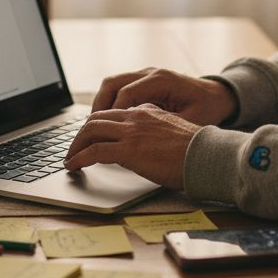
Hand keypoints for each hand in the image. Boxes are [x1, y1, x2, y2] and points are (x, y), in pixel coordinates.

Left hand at [64, 104, 200, 188]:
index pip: (114, 113)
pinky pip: (94, 151)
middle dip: (81, 134)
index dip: (99, 126)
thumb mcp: (173, 133)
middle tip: (75, 148)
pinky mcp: (128, 150)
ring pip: (90, 131)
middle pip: (96, 118)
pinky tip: (74, 166)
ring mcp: (131, 132)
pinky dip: (79, 158)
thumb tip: (143, 147)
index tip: (92, 138)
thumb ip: (155, 133)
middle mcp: (136, 116)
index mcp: (148, 111)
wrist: (206, 155)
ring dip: (76, 145)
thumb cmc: (197, 151)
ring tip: (71, 158)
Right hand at [92, 67, 236, 126]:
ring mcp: (145, 75)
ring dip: (100, 105)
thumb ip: (165, 127)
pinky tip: (106, 122)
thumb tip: (140, 141)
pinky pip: (118, 88)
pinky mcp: (143, 81)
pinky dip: (109, 103)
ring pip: (112, 84)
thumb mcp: (190, 121)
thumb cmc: (207, 108)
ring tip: (93, 128)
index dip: (112, 114)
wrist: (219, 95)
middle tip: (89, 131)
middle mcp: (150, 73)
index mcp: (162, 81)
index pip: (127, 93)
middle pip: (112, 84)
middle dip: (98, 108)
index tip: (104, 134)